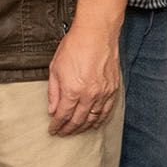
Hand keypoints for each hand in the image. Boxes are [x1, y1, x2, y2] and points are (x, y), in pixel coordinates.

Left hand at [46, 15, 121, 136]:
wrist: (96, 32)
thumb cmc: (74, 46)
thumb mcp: (55, 68)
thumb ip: (54, 92)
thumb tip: (53, 110)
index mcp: (72, 90)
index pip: (63, 115)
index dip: (57, 125)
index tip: (53, 130)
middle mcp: (89, 95)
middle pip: (78, 120)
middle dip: (69, 129)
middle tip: (63, 133)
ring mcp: (103, 92)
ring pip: (94, 118)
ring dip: (84, 127)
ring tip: (76, 130)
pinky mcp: (113, 88)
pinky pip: (107, 110)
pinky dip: (100, 120)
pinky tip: (95, 123)